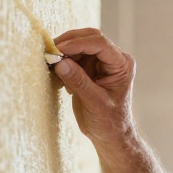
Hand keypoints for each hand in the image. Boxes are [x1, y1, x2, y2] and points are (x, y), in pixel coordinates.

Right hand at [51, 28, 135, 142]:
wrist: (110, 134)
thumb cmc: (109, 122)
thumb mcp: (94, 102)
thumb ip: (79, 81)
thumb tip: (60, 62)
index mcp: (122, 65)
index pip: (100, 44)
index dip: (78, 43)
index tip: (59, 50)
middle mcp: (114, 59)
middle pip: (89, 38)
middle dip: (69, 43)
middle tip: (50, 52)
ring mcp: (101, 62)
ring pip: (79, 45)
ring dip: (63, 52)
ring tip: (50, 63)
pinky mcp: (89, 68)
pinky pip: (73, 56)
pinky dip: (63, 61)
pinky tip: (56, 73)